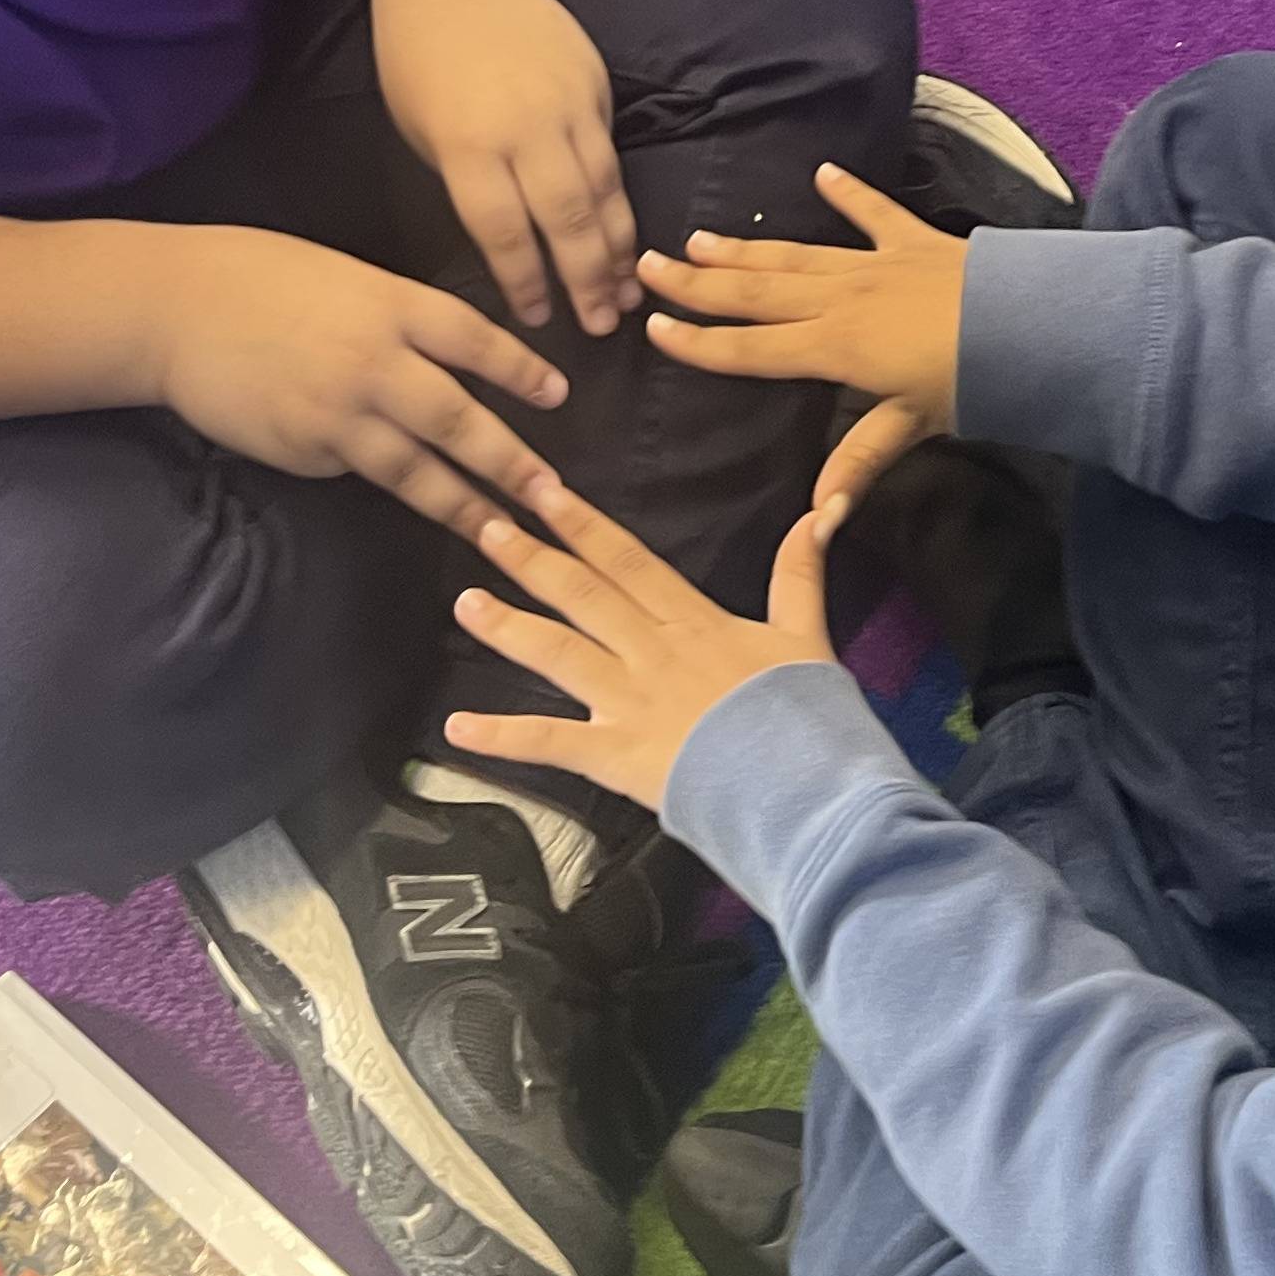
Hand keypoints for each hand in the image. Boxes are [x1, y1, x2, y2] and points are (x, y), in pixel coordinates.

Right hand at [157, 227, 567, 533]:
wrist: (172, 308)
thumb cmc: (256, 276)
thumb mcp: (345, 274)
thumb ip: (400, 313)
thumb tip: (450, 352)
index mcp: (390, 305)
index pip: (475, 342)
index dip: (521, 371)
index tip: (557, 395)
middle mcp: (374, 362)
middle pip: (460, 419)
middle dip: (512, 461)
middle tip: (553, 494)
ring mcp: (338, 413)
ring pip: (418, 469)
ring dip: (467, 504)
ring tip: (506, 531)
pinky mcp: (306, 450)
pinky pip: (361, 473)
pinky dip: (393, 488)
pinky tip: (421, 507)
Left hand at [371, 0, 640, 338]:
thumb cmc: (418, 57)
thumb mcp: (420, 129)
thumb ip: (465, 183)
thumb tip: (508, 240)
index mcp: (469, 144)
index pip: (505, 231)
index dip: (526, 281)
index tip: (539, 317)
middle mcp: (526, 127)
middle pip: (567, 218)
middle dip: (587, 279)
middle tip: (604, 325)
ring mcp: (568, 103)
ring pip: (603, 189)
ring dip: (617, 247)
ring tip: (628, 292)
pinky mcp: (595, 85)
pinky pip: (610, 153)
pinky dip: (619, 199)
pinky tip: (625, 233)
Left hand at [442, 483, 836, 810]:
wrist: (809, 784)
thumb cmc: (810, 717)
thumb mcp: (807, 633)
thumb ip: (800, 572)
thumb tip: (817, 512)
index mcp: (694, 621)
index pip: (628, 560)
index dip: (583, 523)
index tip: (543, 491)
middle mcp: (653, 652)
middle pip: (583, 594)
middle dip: (531, 557)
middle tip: (484, 524)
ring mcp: (631, 702)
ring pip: (558, 653)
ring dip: (508, 627)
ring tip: (465, 602)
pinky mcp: (618, 756)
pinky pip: (550, 742)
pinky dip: (501, 738)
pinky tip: (458, 728)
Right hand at [641, 163, 962, 518]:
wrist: (1036, 323)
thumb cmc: (974, 381)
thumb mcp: (912, 426)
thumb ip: (858, 463)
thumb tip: (816, 517)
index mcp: (835, 348)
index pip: (751, 350)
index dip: (700, 343)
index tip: (653, 328)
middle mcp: (842, 300)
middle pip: (757, 293)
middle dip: (700, 283)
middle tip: (650, 265)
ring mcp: (876, 264)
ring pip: (796, 254)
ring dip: (746, 247)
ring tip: (700, 237)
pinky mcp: (915, 241)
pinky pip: (874, 213)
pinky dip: (849, 193)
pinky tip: (823, 173)